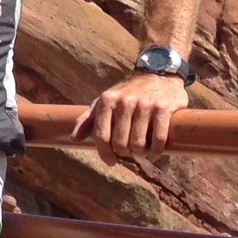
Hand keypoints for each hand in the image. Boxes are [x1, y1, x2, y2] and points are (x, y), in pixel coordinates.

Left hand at [73, 71, 187, 161]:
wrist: (159, 76)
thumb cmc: (128, 94)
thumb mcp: (105, 102)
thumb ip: (88, 119)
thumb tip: (73, 139)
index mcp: (106, 100)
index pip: (101, 135)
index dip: (105, 153)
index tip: (111, 161)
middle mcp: (124, 101)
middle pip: (120, 142)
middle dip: (125, 153)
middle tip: (130, 153)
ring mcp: (144, 104)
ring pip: (138, 143)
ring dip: (141, 154)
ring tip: (142, 152)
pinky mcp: (163, 108)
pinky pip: (158, 138)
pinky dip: (156, 151)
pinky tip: (154, 152)